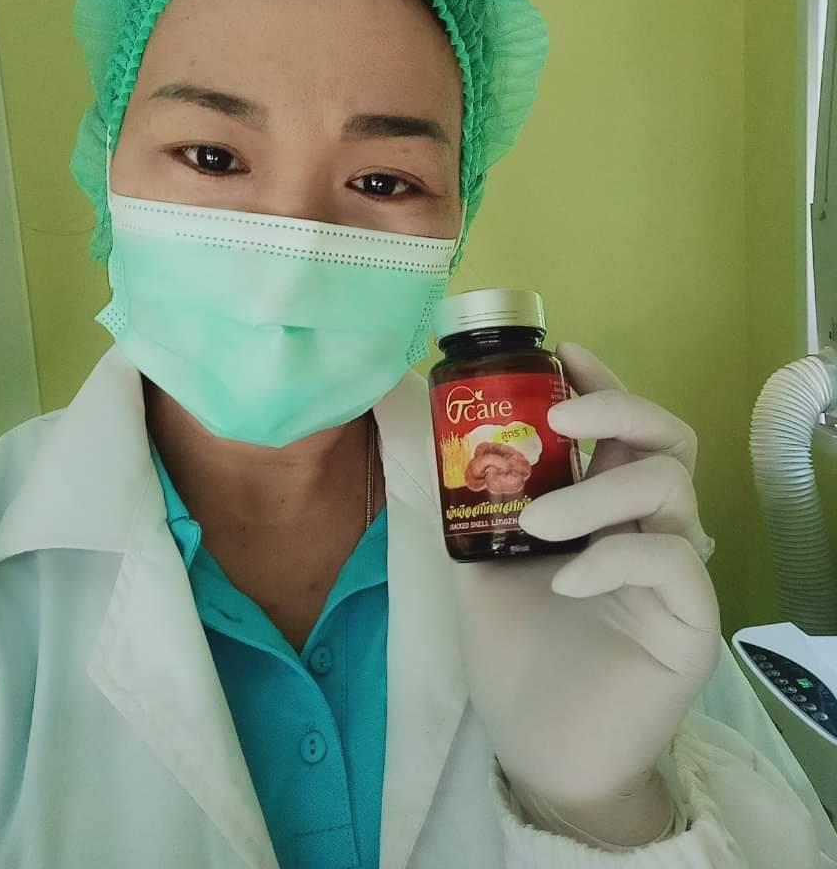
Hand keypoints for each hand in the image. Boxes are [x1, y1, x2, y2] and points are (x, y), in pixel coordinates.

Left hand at [452, 343, 719, 845]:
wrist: (539, 747)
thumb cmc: (515, 650)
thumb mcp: (474, 557)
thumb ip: (463, 494)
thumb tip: (410, 415)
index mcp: (605, 504)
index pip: (624, 426)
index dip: (602, 382)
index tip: (563, 353)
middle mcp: (648, 526)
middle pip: (668, 438)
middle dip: (617, 409)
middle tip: (557, 417)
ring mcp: (676, 571)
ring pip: (670, 488)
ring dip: (597, 491)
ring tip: (537, 523)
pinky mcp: (690, 621)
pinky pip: (671, 562)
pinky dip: (612, 557)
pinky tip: (563, 583)